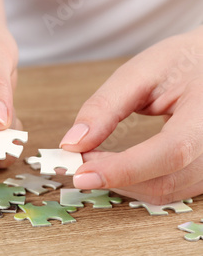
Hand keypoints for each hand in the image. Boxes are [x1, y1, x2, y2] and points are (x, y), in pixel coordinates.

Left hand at [60, 26, 202, 203]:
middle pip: (165, 181)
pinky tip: (116, 167)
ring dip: (121, 184)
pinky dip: (135, 184)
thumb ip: (105, 106)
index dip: (124, 169)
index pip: (172, 151)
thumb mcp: (141, 72)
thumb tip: (73, 143)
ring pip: (164, 192)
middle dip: (113, 176)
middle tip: (79, 160)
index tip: (81, 174)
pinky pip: (168, 191)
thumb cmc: (182, 63)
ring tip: (94, 160)